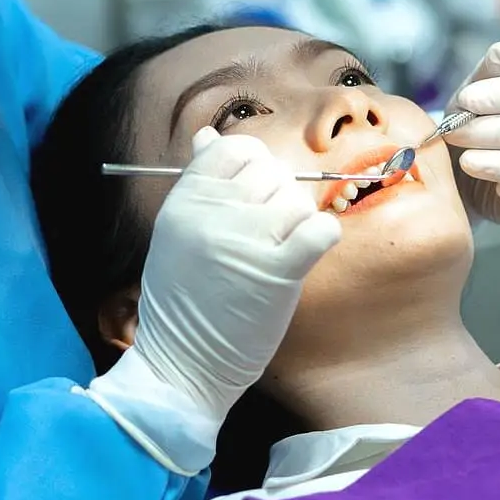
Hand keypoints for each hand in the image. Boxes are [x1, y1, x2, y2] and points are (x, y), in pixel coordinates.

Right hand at [111, 127, 340, 421]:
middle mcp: (215, 212)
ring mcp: (247, 239)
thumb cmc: (183, 299)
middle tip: (263, 237)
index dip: (254, 169)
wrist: (182, 364)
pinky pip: (321, 229)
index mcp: (187, 198)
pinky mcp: (278, 272)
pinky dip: (322, 238)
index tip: (252, 199)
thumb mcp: (176, 231)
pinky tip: (306, 254)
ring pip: (298, 201)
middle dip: (276, 199)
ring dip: (297, 225)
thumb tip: (207, 136)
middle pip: (272, 173)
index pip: (237, 149)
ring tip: (275, 255)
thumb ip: (198, 181)